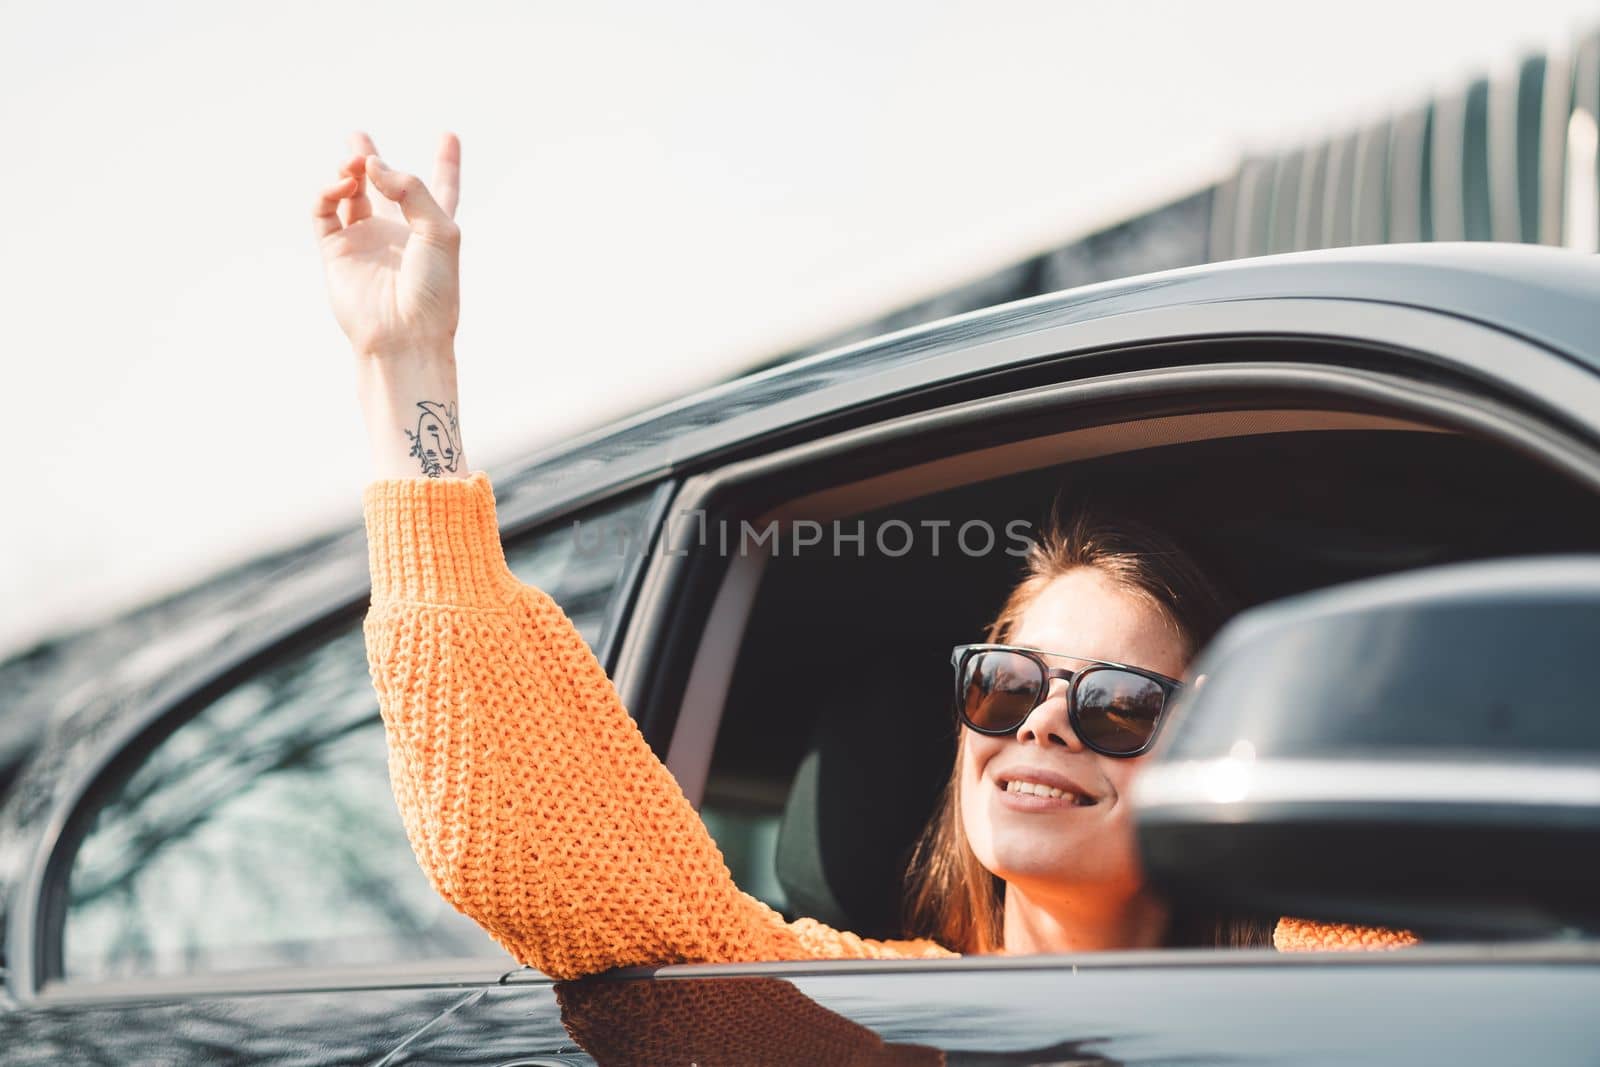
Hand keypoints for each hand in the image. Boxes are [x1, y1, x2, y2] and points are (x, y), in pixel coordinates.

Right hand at [314, 131, 461, 360]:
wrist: (403, 333)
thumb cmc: (432, 288)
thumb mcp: (439, 230)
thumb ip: (411, 189)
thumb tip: (372, 163)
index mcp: (433, 229)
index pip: (441, 189)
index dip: (446, 162)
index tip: (450, 135)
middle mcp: (398, 233)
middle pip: (385, 188)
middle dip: (373, 161)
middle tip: (360, 138)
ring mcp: (366, 241)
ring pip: (352, 193)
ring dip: (351, 171)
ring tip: (354, 160)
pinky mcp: (336, 251)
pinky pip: (325, 211)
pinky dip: (330, 192)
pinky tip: (344, 183)